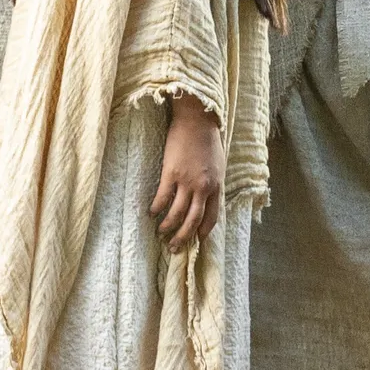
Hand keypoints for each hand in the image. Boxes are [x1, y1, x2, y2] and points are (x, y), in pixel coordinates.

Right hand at [151, 95, 222, 249]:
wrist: (197, 121)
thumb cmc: (208, 140)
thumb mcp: (218, 165)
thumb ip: (212, 184)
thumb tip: (205, 200)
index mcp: (216, 186)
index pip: (212, 217)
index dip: (203, 232)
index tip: (196, 241)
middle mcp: (203, 187)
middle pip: (193, 221)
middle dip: (183, 237)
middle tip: (174, 248)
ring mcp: (187, 181)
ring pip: (177, 213)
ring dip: (168, 226)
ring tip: (161, 233)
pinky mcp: (171, 173)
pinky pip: (163, 197)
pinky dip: (157, 208)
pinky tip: (151, 213)